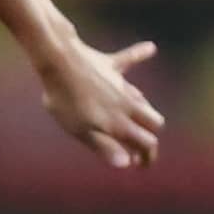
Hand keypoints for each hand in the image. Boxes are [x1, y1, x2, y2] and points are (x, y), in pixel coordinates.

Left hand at [35, 32, 162, 167]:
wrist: (59, 64)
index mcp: (120, 122)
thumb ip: (104, 147)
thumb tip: (126, 164)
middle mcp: (127, 103)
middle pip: (153, 121)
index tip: (140, 165)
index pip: (147, 142)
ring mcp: (121, 84)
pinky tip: (151, 48)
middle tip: (140, 145)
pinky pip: (130, 57)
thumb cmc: (65, 100)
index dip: (147, 156)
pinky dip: (140, 54)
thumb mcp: (81, 131)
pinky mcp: (111, 65)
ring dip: (145, 109)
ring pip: (144, 98)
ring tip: (138, 119)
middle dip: (150, 134)